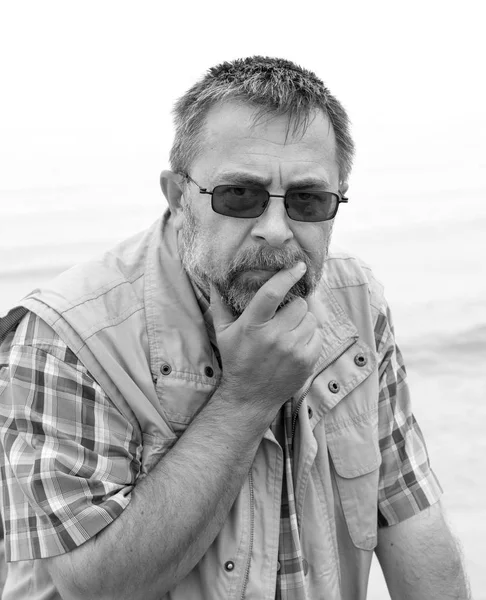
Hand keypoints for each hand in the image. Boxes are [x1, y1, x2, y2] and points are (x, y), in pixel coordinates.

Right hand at [210, 262, 321, 416]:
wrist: (250, 397)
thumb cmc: (236, 360)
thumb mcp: (223, 332)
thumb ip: (220, 303)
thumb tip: (214, 277)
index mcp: (252, 325)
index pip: (273, 293)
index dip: (287, 275)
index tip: (299, 266)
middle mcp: (273, 337)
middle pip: (299, 304)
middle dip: (294, 305)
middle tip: (286, 313)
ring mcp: (292, 350)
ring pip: (310, 319)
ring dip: (303, 321)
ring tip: (290, 330)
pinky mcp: (306, 361)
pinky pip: (318, 335)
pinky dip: (310, 336)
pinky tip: (296, 343)